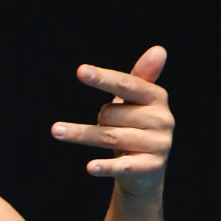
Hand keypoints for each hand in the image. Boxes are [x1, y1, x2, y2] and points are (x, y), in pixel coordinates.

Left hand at [51, 46, 173, 201]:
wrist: (146, 170)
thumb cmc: (135, 126)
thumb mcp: (136, 101)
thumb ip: (141, 76)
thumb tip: (159, 50)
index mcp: (157, 97)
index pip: (127, 84)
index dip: (103, 78)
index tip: (81, 71)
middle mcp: (162, 120)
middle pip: (111, 113)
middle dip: (99, 117)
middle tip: (104, 123)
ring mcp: (158, 145)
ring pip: (109, 136)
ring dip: (81, 134)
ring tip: (58, 131)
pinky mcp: (150, 168)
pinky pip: (121, 166)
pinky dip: (105, 166)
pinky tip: (90, 167)